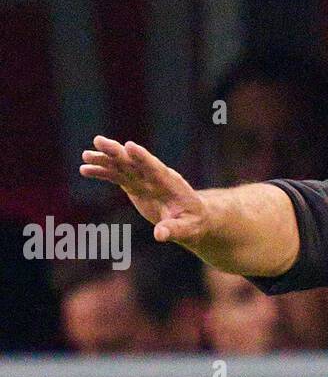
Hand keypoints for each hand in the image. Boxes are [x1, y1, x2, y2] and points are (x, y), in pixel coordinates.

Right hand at [80, 138, 207, 246]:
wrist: (192, 218)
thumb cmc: (193, 222)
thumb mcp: (188, 229)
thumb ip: (174, 230)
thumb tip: (159, 235)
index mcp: (170, 183)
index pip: (155, 168)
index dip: (143, 157)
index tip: (129, 146)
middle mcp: (154, 177)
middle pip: (134, 162)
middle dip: (118, 152)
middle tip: (98, 141)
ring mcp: (143, 179)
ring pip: (122, 166)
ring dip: (104, 160)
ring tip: (86, 155)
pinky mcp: (134, 185)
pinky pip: (116, 176)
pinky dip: (102, 172)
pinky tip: (84, 169)